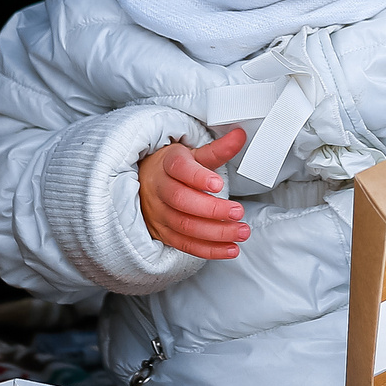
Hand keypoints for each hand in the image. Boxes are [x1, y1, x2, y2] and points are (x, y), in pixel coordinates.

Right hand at [139, 127, 249, 259]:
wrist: (144, 185)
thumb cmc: (172, 168)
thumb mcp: (192, 155)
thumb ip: (218, 148)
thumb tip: (240, 135)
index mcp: (167, 164)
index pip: (179, 169)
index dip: (198, 177)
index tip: (218, 184)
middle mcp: (159, 189)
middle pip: (182, 201)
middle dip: (212, 210)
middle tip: (238, 212)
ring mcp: (159, 213)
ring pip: (185, 226)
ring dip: (216, 233)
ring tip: (241, 231)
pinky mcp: (163, 233)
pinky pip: (186, 245)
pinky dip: (210, 250)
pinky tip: (231, 249)